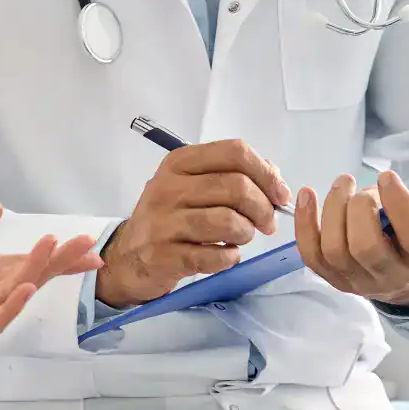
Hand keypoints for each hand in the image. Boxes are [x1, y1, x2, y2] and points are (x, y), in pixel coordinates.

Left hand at [0, 203, 100, 354]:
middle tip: (88, 246)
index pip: (23, 264)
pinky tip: (23, 287)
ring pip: (11, 298)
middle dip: (58, 263)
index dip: (54, 256)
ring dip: (36, 276)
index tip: (87, 244)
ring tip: (55, 251)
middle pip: (27, 279)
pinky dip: (8, 307)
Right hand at [97, 140, 290, 307]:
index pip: (234, 152)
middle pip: (236, 186)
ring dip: (246, 233)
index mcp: (179, 163)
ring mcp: (163, 222)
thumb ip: (232, 174)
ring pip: (227, 220)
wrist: (128, 256)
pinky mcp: (164, 255)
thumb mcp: (192, 185)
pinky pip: (214, 255)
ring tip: (241, 238)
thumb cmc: (169, 218)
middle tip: (266, 223)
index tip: (280, 194)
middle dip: (262, 207)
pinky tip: (226, 255)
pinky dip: (230, 257)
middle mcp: (168, 187)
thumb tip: (273, 175)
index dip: (266, 173)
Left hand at [293, 164, 408, 305]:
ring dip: (332, 211)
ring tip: (344, 184)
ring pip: (337, 251)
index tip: (389, 176)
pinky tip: (307, 195)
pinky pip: (312, 256)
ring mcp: (361, 281)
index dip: (398, 206)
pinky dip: (304, 224)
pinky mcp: (336, 279)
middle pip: (366, 248)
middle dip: (360, 209)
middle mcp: (393, 276)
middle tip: (364, 185)